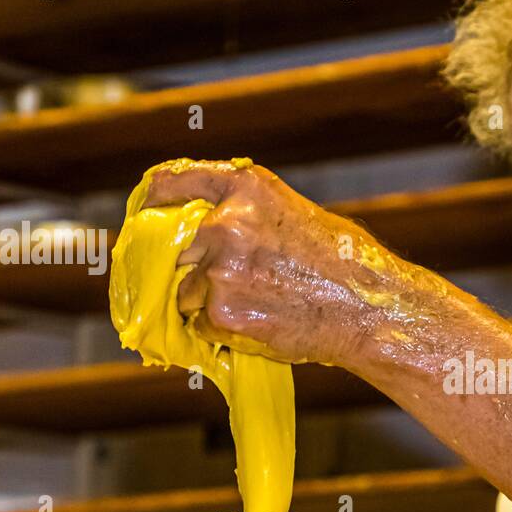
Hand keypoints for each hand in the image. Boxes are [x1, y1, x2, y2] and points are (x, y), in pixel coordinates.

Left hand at [140, 158, 383, 367]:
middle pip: (173, 245)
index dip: (154, 200)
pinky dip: (216, 329)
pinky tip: (253, 325)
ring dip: (204, 302)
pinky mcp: (219, 312)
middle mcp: (225, 222)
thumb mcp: (293, 213)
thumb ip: (245, 213)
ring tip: (251, 306)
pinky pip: (198, 323)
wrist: (366, 309)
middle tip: (208, 281)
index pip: (175, 182)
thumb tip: (204, 229)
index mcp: (245, 187)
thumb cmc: (343, 263)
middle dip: (185, 266)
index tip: (145, 212)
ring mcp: (219, 269)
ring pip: (183, 291)